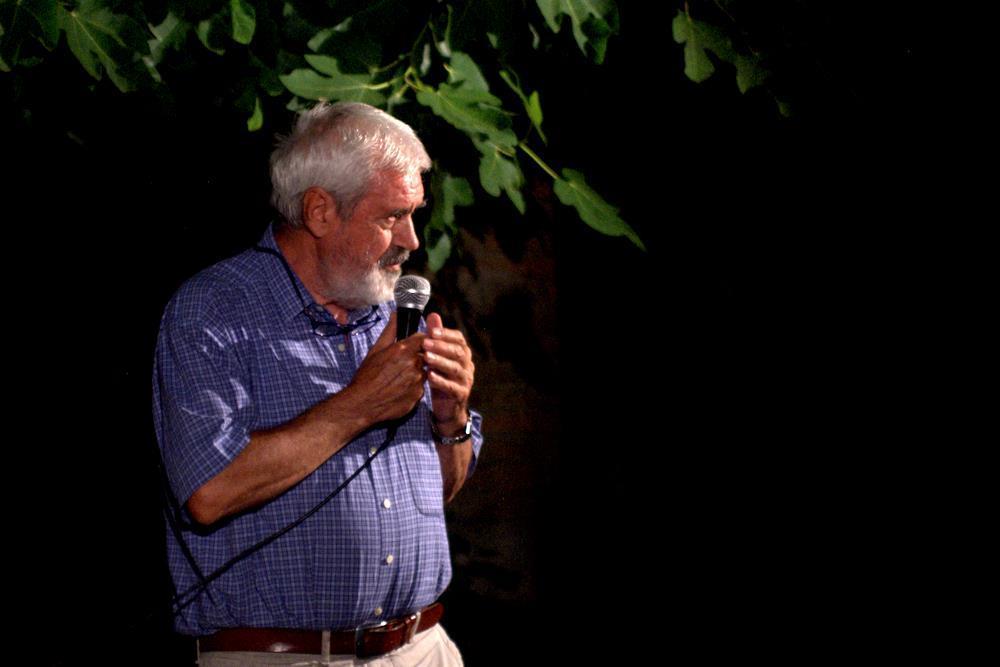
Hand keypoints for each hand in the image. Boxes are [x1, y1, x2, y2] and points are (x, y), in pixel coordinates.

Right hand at [345, 311, 426, 424]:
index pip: (424, 338)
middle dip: (416, 358)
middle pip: (425, 355)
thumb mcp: (376, 350)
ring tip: (397, 379)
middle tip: (400, 365)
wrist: (362, 404)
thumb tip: (397, 314)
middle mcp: (413, 364)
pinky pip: (420, 388)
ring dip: (415, 373)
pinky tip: (399, 389)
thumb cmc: (366, 376)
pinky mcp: (418, 396)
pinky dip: (413, 387)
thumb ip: (391, 331)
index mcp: (403, 350)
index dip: (420, 341)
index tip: (414, 345)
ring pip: (423, 372)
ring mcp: (417, 381)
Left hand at [422, 312, 474, 432]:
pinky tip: (430, 376)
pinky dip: (441, 381)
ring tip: (426, 358)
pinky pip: (452, 387)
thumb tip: (432, 315)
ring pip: (456, 369)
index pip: (459, 339)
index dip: (446, 334)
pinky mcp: (461, 395)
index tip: (431, 330)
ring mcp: (466, 380)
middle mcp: (467, 365)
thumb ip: (436, 337)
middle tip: (425, 342)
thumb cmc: (440, 378)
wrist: (446, 408)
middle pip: (458, 352)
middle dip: (442, 346)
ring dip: (440, 362)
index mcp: (462, 353)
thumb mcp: (437, 356)